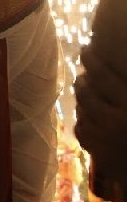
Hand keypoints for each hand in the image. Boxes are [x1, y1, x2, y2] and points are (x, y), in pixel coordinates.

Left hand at [74, 51, 126, 175]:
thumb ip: (126, 89)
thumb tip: (114, 71)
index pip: (103, 76)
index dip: (92, 60)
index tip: (86, 49)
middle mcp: (112, 121)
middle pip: (86, 92)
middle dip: (82, 80)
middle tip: (84, 74)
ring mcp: (102, 138)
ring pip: (80, 109)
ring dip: (81, 98)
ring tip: (85, 91)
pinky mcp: (97, 152)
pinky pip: (81, 129)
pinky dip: (82, 119)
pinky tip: (87, 115)